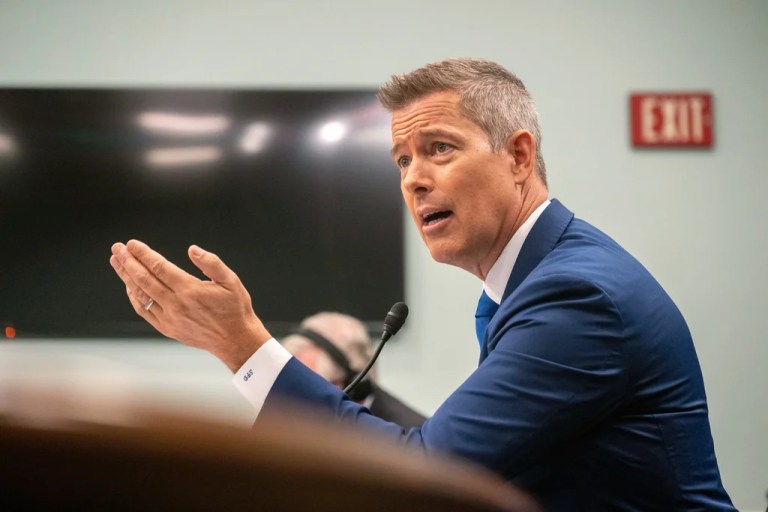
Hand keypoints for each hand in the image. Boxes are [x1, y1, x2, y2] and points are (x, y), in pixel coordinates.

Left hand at [110, 240, 270, 371]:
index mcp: (190, 290)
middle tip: (117, 248)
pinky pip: (144, 310)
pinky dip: (133, 297)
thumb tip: (192, 249)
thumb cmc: (235, 308)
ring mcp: (169, 318)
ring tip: (117, 262)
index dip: (144, 254)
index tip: (132, 244)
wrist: (235, 340)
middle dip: (128, 262)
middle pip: (144, 279)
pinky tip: (129, 286)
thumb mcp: (231, 281)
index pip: (159, 267)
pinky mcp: (167, 328)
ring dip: (126, 277)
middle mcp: (176, 305)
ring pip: (140, 294)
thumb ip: (211, 263)